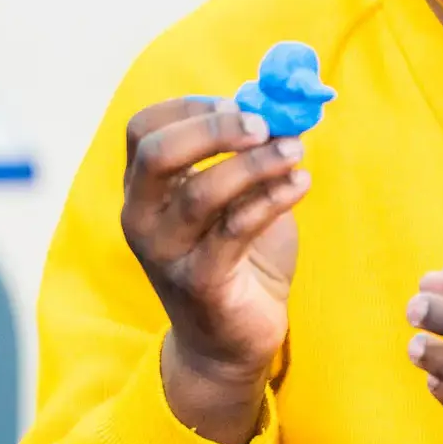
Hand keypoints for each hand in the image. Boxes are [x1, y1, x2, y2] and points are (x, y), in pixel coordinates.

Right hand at [121, 96, 309, 443]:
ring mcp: (166, 254)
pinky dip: (272, 199)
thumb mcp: (237, 195)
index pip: (145, 129)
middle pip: (159, 154)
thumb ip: (248, 151)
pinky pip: (235, 230)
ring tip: (296, 152)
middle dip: (215, 129)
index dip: (193, 107)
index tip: (242, 105)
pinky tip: (300, 183)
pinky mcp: (201, 284)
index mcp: (144, 189)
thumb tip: (282, 102)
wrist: (231, 341)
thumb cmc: (236, 256)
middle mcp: (142, 218)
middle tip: (264, 125)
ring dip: (256, 164)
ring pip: (202, 193)